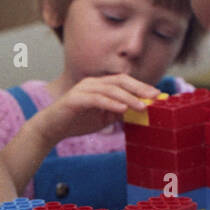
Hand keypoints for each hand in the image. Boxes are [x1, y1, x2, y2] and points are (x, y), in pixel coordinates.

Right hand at [33, 74, 160, 148]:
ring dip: (128, 98)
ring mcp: (83, 89)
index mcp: (100, 85)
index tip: (157, 95)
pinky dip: (111, 103)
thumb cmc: (78, 121)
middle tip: (154, 96)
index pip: (124, 82)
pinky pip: (97, 99)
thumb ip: (119, 111)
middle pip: (120, 81)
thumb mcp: (104, 117)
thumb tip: (141, 110)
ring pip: (110, 89)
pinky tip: (122, 109)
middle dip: (139, 88)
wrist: (52, 128)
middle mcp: (92, 83)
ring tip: (142, 106)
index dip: (141, 86)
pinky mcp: (75, 99)